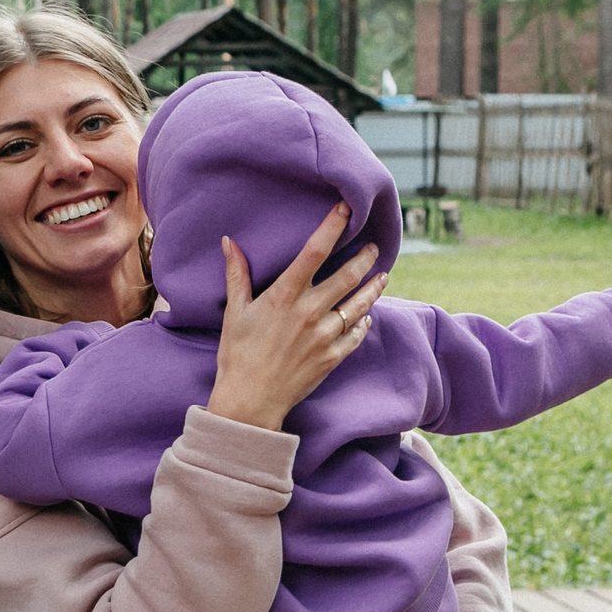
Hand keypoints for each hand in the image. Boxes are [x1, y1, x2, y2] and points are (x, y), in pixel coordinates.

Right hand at [203, 203, 388, 429]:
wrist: (250, 401)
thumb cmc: (237, 355)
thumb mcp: (234, 313)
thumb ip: (237, 274)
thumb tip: (229, 242)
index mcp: (284, 297)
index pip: (314, 252)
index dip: (332, 227)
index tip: (345, 210)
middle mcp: (309, 313)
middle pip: (348, 275)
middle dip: (364, 257)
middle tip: (373, 246)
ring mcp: (325, 336)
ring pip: (360, 304)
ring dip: (374, 287)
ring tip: (382, 275)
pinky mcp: (333, 357)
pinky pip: (357, 333)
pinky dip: (364, 321)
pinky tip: (367, 314)